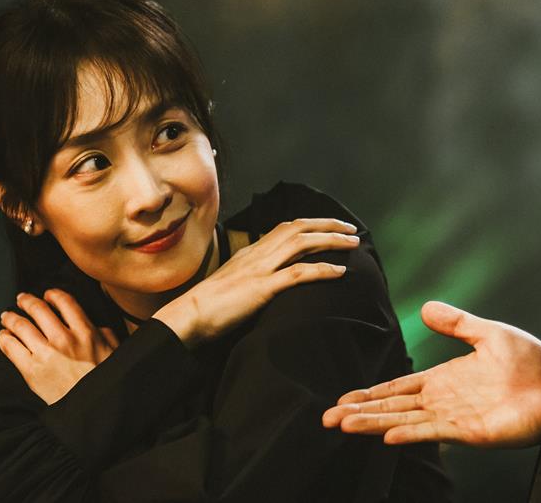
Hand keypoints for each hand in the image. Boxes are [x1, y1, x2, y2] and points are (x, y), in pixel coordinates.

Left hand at [0, 289, 118, 404]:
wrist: (93, 409)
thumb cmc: (104, 380)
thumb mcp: (114, 351)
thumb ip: (105, 334)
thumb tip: (98, 326)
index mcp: (86, 332)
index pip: (65, 302)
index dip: (53, 294)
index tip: (47, 294)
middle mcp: (64, 339)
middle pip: (39, 310)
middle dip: (27, 301)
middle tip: (21, 299)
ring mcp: (46, 354)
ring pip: (21, 326)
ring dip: (11, 318)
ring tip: (6, 316)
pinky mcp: (31, 371)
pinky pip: (11, 347)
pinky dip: (4, 338)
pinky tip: (4, 336)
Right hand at [154, 217, 359, 344]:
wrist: (188, 316)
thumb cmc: (209, 305)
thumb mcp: (234, 280)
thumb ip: (253, 272)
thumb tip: (271, 276)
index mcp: (251, 251)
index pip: (286, 227)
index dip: (312, 224)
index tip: (332, 226)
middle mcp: (257, 253)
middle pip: (299, 228)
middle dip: (329, 226)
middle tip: (352, 231)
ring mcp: (260, 269)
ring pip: (301, 243)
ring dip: (331, 241)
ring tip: (353, 245)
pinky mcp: (261, 288)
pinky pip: (297, 274)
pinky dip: (322, 270)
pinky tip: (340, 272)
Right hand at [322, 300, 540, 446]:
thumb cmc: (530, 363)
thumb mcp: (488, 334)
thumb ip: (457, 323)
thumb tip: (426, 307)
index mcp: (444, 379)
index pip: (399, 388)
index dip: (370, 393)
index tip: (342, 400)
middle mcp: (443, 401)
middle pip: (392, 407)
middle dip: (360, 412)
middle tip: (327, 418)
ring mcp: (454, 418)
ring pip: (404, 420)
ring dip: (374, 423)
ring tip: (344, 426)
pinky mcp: (470, 432)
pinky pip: (433, 433)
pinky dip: (409, 433)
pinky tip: (387, 435)